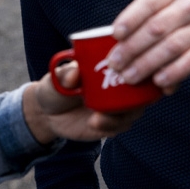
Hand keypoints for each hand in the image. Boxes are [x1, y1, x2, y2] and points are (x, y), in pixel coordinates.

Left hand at [22, 63, 145, 143]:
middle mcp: (119, 86)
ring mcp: (117, 105)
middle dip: (136, 94)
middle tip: (118, 99)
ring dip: (123, 113)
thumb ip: (63, 76)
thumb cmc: (53, 89)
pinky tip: (95, 123)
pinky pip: (123, 125)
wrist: (46, 116)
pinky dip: (113, 125)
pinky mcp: (113, 124)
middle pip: (142, 88)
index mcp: (110, 67)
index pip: (134, 63)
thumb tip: (75, 73)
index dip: (139, 64)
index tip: (126, 70)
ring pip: (136, 109)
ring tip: (100, 116)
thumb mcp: (55, 80)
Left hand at [108, 0, 189, 92]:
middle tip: (115, 63)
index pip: (149, 3)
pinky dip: (172, 73)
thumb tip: (114, 52)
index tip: (115, 36)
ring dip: (147, 64)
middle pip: (157, 27)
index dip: (130, 19)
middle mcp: (189, 5)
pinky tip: (157, 82)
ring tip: (129, 76)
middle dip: (132, 47)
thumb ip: (141, 25)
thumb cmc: (177, 17)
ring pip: (171, 46)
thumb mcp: (163, 7)